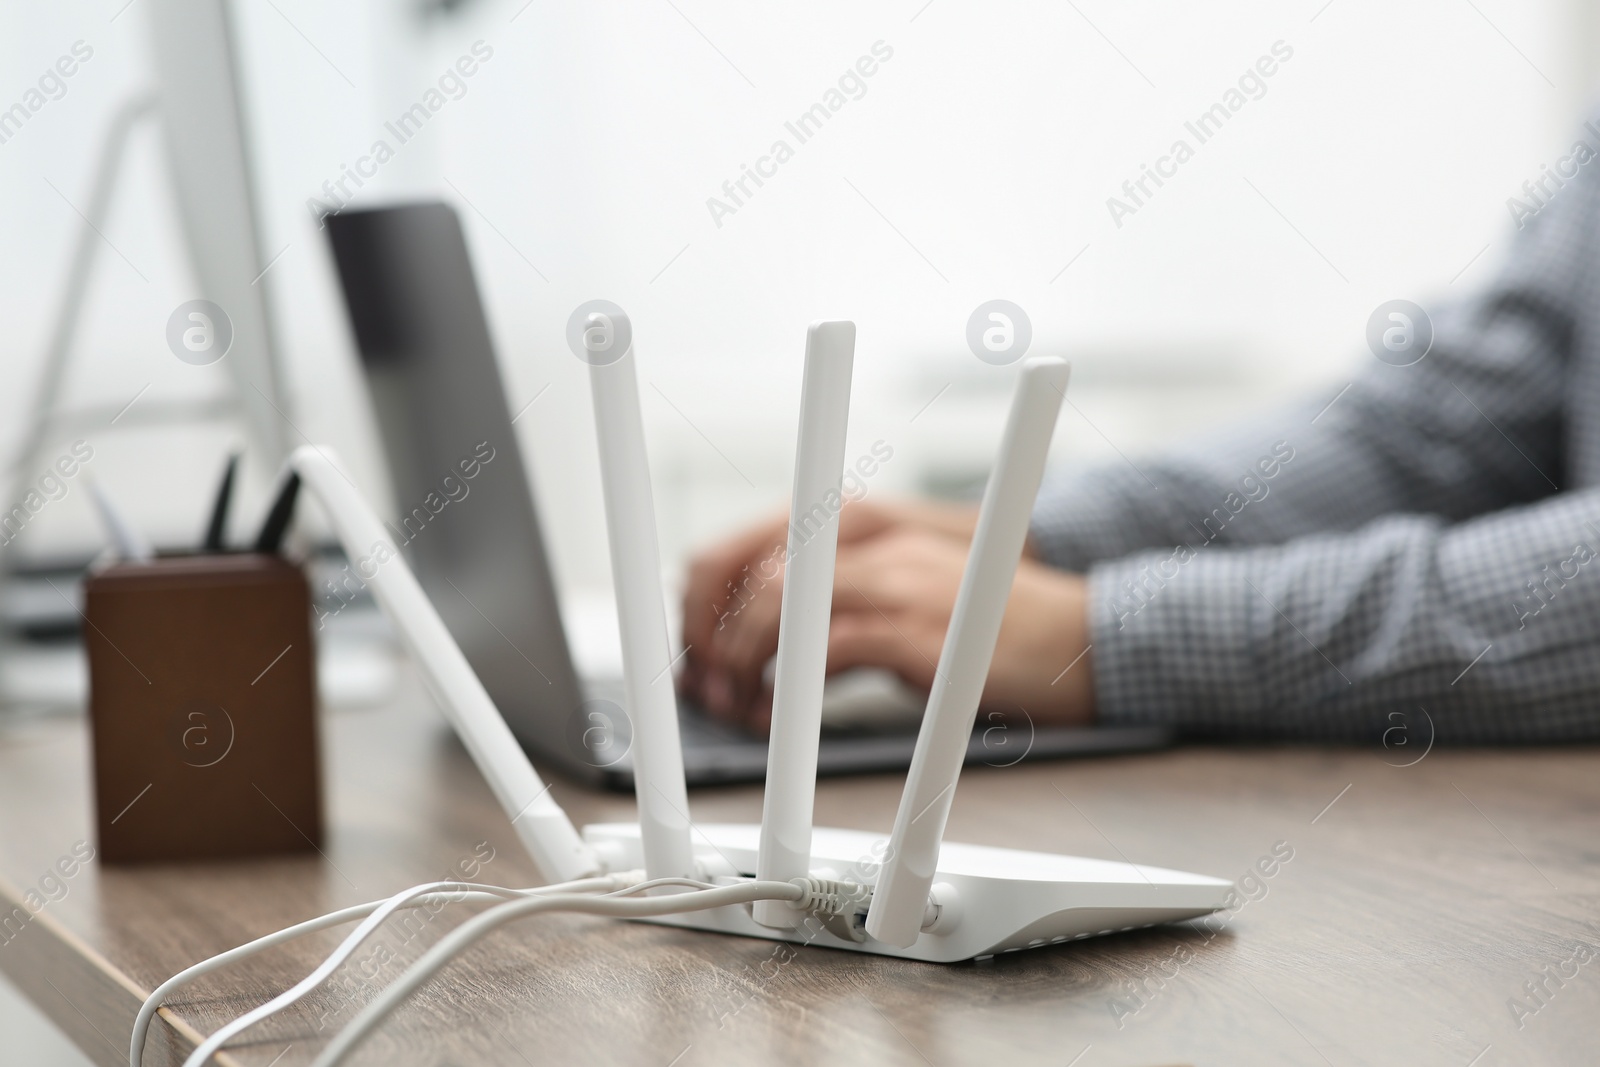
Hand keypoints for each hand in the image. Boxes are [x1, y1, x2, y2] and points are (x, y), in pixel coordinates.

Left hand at [681, 512, 1093, 733]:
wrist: (1078, 633)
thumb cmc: (983, 619)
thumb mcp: (900, 585)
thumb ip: (834, 594)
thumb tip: (752, 640)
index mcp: (856, 523)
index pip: (741, 542)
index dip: (699, 602)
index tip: (694, 650)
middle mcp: (870, 538)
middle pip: (746, 570)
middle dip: (708, 636)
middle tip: (706, 689)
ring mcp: (895, 578)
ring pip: (777, 605)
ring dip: (739, 663)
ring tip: (739, 708)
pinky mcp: (916, 629)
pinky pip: (824, 653)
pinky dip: (788, 694)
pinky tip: (783, 722)